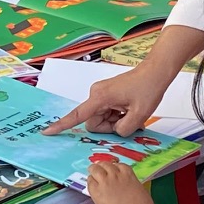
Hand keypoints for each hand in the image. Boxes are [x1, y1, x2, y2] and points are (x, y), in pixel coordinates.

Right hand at [47, 61, 168, 135]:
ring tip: (130, 112)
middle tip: (128, 119)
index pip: (77, 115)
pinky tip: (129, 110)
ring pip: (101, 119)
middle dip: (109, 127)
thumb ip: (123, 130)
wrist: (155, 72)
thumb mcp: (139, 116)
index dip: (62, 125)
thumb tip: (116, 131)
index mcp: (100, 97)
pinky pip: (106, 113)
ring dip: (115, 121)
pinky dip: (117, 116)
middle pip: (94, 122)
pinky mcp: (106, 95)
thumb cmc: (148, 88)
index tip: (47, 131)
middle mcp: (96, 94)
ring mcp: (101, 94)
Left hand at [85, 154, 158, 203]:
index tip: (112, 171)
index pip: (118, 165)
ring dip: (93, 171)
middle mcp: (115, 175)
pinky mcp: (96, 192)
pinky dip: (90, 182)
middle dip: (102, 167)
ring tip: (92, 173)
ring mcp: (105, 182)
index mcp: (128, 174)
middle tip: (100, 170)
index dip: (113, 168)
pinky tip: (91, 186)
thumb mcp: (140, 191)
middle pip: (105, 165)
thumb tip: (128, 186)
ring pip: (95, 169)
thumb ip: (131, 184)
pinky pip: (89, 182)